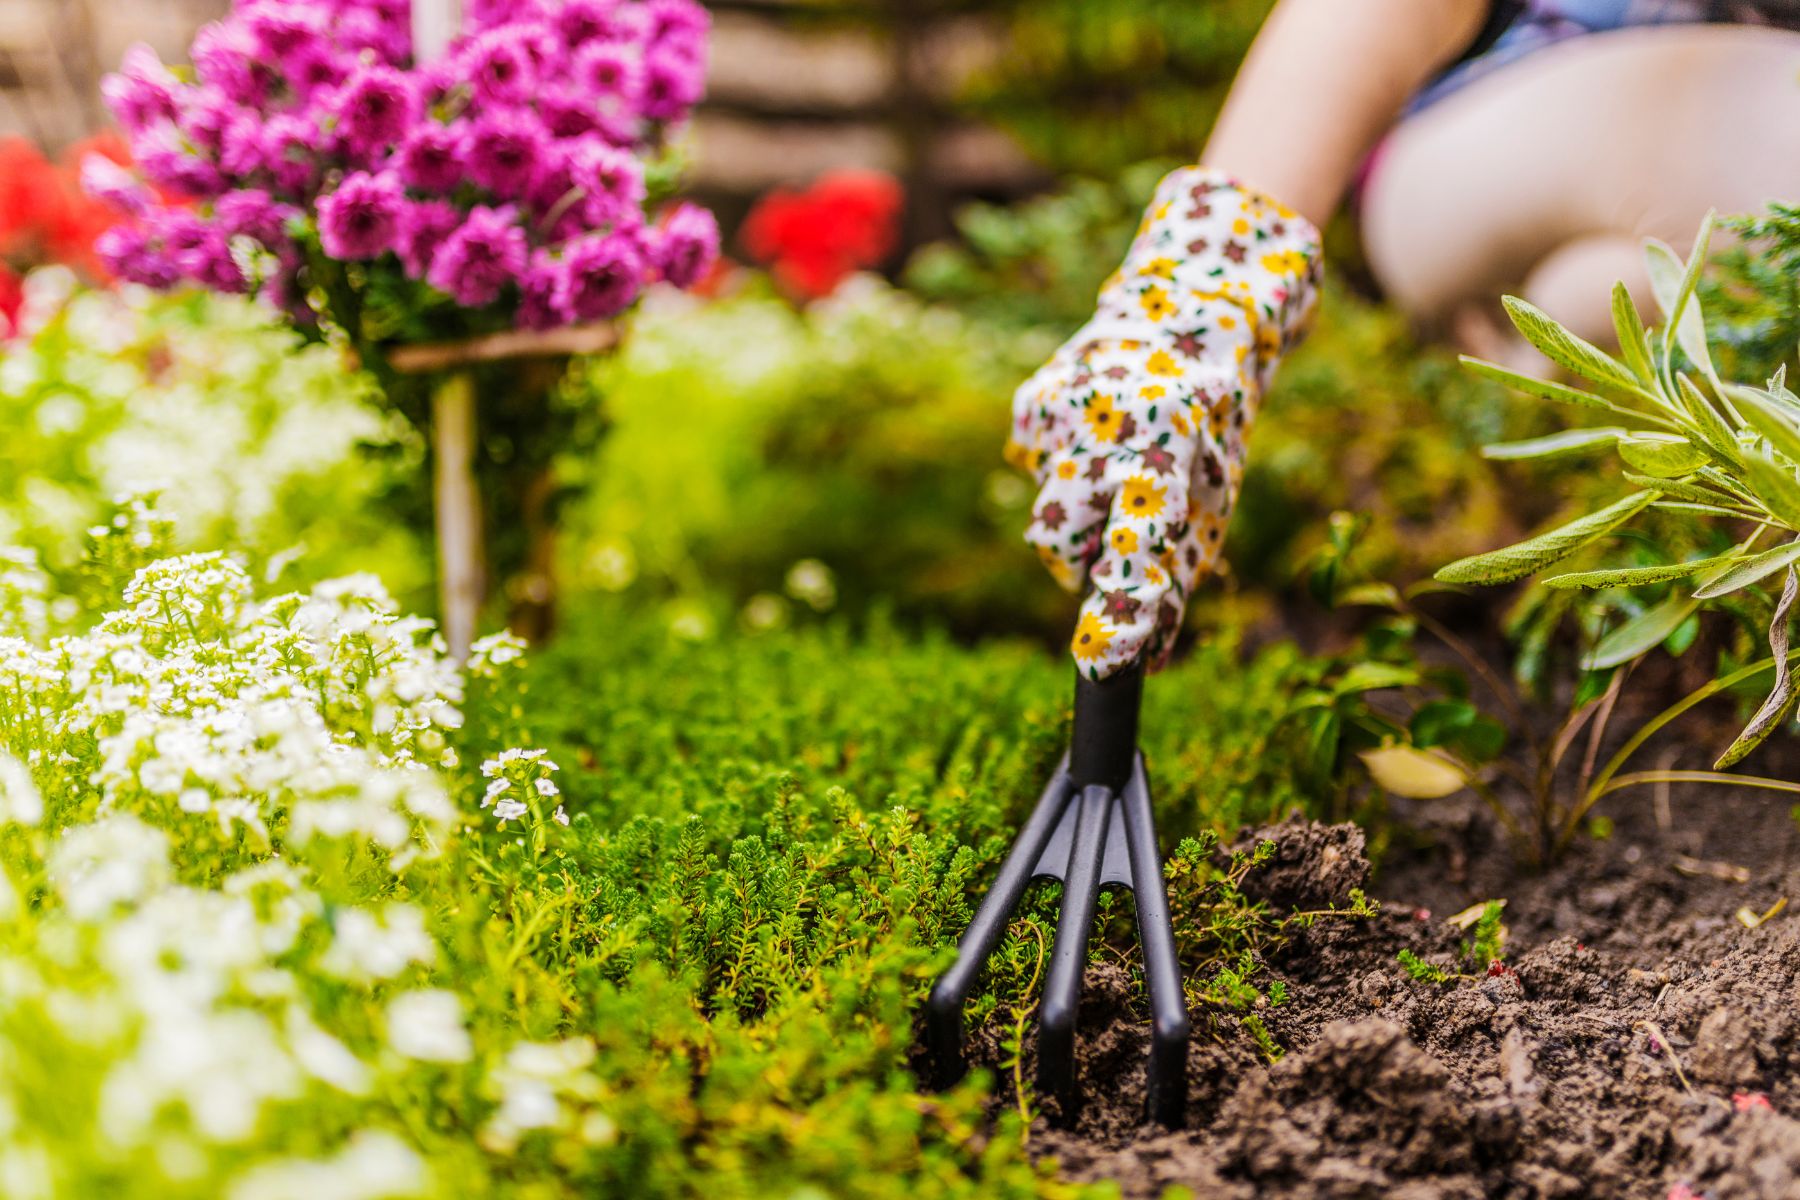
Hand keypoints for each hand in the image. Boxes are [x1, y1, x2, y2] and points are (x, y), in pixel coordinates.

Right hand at [1007, 167, 1321, 677]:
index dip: (1123, 606)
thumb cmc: (1210, 424)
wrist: (1189, 306)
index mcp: (1172, 445)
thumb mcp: (1216, 495)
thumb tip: (1149, 660)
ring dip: (1073, 522)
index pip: (1138, 542)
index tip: (1105, 662)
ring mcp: (1060, 411)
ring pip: (1044, 518)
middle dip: (1082, 562)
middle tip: (1118, 537)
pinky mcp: (1031, 403)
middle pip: (1061, 543)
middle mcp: (1108, 424)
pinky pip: (1031, 474)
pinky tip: (1093, 438)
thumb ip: (1179, 574)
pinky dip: (1059, 474)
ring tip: (1113, 478)